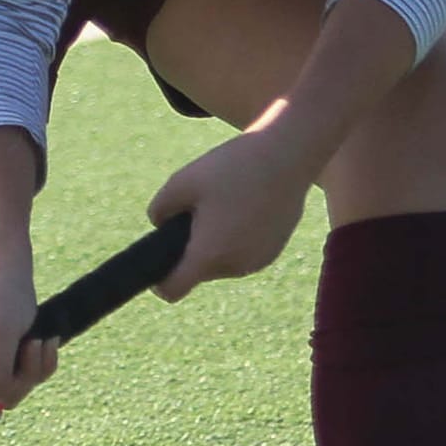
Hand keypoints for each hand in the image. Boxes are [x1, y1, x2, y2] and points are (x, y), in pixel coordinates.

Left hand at [146, 131, 310, 303]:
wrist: (288, 155)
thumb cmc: (232, 166)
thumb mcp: (182, 180)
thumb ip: (159, 209)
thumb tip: (159, 224)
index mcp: (209, 254)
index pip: (173, 290)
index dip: (159, 281)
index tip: (157, 264)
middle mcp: (235, 266)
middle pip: (199, 270)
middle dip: (193, 247)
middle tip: (200, 210)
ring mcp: (258, 260)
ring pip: (222, 260)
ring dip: (216, 242)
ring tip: (225, 203)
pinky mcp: (274, 250)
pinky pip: (244, 252)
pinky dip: (238, 238)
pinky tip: (245, 206)